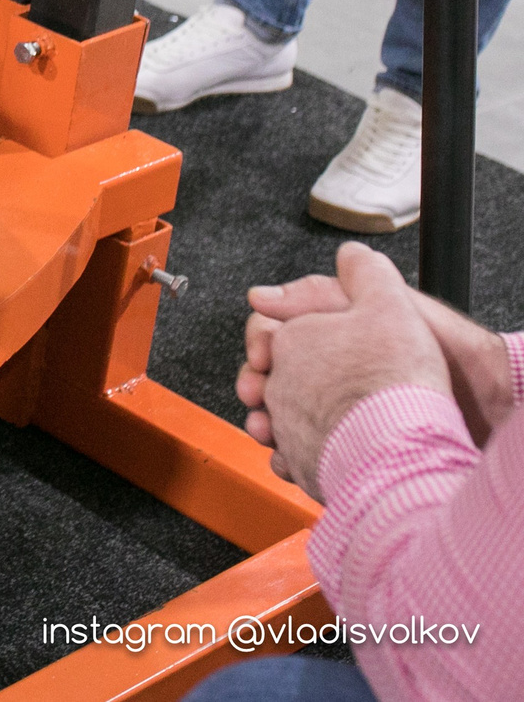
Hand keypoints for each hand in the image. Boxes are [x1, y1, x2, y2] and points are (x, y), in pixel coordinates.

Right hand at [245, 243, 453, 498]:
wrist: (493, 412)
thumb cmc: (457, 359)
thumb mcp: (391, 308)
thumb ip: (330, 292)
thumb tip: (268, 293)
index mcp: (341, 335)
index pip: (281, 331)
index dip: (264, 340)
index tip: (262, 355)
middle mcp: (337, 372)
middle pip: (275, 375)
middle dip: (258, 384)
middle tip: (257, 394)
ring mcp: (342, 411)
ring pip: (283, 415)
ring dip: (267, 421)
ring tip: (269, 429)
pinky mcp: (350, 447)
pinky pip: (306, 452)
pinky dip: (290, 456)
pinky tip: (289, 457)